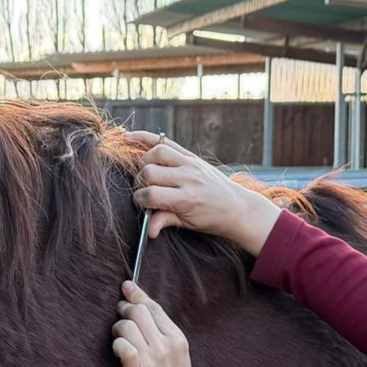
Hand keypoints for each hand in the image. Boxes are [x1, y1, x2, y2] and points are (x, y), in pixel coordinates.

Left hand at [111, 281, 204, 366]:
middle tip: (119, 312)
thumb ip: (164, 334)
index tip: (127, 286)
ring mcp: (151, 357)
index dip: (139, 295)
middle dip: (124, 308)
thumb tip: (144, 309)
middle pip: (139, 312)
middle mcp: (166, 345)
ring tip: (119, 337)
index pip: (155, 308)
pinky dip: (116, 345)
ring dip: (118, 329)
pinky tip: (118, 352)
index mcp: (178, 339)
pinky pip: (121, 345)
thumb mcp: (178, 356)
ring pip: (127, 326)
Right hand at [126, 131, 282, 255]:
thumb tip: (148, 230)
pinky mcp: (191, 156)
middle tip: (145, 192)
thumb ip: (165, 221)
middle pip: (149, 172)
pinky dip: (146, 137)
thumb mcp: (188, 223)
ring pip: (156, 152)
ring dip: (144, 162)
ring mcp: (190, 163)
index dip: (140, 202)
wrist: (237, 207)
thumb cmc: (212, 218)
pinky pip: (166, 141)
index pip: (151, 195)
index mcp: (187, 198)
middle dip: (140, 183)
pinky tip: (130, 137)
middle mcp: (188, 177)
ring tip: (146, 174)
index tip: (142, 206)